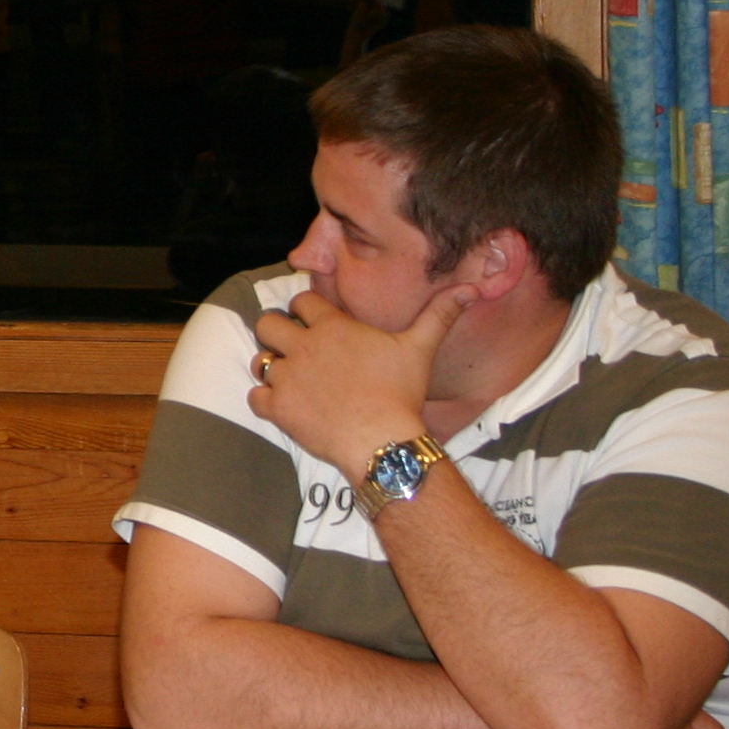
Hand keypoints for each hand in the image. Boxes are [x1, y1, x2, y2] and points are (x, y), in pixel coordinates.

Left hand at [249, 284, 470, 484]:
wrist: (383, 440)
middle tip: (295, 351)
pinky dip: (266, 401)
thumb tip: (473, 288)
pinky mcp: (278, 407)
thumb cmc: (402, 393)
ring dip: (272, 368)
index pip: (300, 301)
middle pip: (267, 324)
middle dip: (277, 334)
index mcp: (332, 327)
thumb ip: (439, 315)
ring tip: (292, 380)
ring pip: (260, 360)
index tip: (315, 325)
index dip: (305, 311)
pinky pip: (255, 396)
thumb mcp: (420, 348)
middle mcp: (304, 346)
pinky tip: (286, 407)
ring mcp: (287, 377)